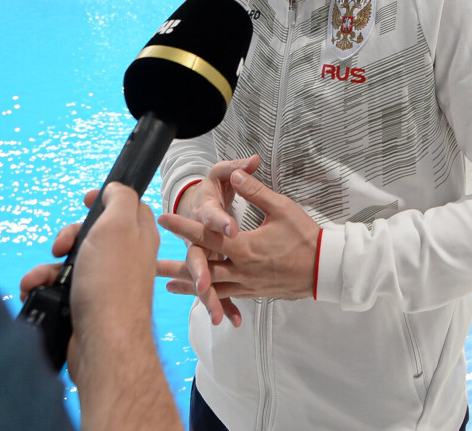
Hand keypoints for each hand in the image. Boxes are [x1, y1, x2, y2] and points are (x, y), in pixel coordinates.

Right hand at [19, 185, 159, 379]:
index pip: (126, 206)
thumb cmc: (112, 281)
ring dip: (47, 267)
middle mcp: (124, 257)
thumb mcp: (119, 224)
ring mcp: (106, 282)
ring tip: (38, 279)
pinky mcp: (87, 304)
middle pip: (91, 233)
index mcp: (138, 235)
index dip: (104, 200)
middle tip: (62, 246)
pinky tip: (34, 292)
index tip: (85, 200)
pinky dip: (44, 287)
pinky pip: (60, 287)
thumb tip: (114, 189)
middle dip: (68, 236)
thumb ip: (120, 198)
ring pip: (71, 261)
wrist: (103, 341)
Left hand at [157, 169, 320, 320]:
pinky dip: (211, 296)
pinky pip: (227, 295)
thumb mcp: (281, 208)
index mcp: (244, 247)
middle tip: (147, 265)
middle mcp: (241, 269)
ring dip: (187, 284)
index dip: (183, 226)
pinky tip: (202, 297)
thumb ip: (255, 191)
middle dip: (174, 264)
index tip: (162, 219)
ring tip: (166, 285)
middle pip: (200, 267)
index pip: (206, 234)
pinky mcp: (255, 292)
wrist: (325, 269)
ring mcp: (247, 284)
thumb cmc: (305, 237)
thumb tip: (238, 174)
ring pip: (211, 286)